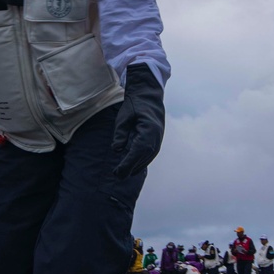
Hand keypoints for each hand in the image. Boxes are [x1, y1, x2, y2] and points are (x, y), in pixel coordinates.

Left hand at [111, 64, 164, 178]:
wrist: (149, 98)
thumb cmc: (134, 106)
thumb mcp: (124, 117)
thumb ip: (120, 133)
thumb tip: (116, 150)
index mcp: (148, 131)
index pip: (137, 153)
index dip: (127, 165)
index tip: (117, 172)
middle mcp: (156, 139)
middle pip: (142, 159)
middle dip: (129, 169)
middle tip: (116, 175)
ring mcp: (158, 142)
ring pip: (146, 160)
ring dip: (134, 168)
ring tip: (120, 174)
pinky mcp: (156, 143)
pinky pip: (148, 157)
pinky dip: (140, 164)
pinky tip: (130, 169)